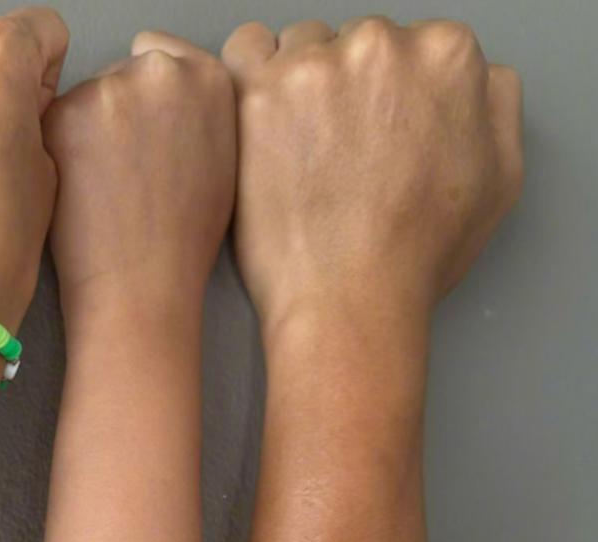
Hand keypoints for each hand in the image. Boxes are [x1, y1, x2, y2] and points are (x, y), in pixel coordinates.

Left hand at [43, 32, 236, 327]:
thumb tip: (171, 98)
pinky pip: (54, 119)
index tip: (145, 129)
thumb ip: (196, 112)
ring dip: (85, 128)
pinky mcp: (63, 115)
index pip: (164, 55)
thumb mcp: (220, 160)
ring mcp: (109, 89)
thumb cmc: (181, 242)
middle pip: (121, 72)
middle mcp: (161, 71)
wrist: (141, 286)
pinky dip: (57, 149)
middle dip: (117, 110)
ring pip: (85, 97)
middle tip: (123, 170)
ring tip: (102, 188)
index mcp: (208, 78)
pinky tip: (77, 190)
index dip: (149, 99)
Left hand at [221, 17, 522, 332]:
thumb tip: (477, 77)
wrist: (349, 298)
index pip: (410, 44)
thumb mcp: (500, 176)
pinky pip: (243, 51)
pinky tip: (258, 122)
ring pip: (299, 46)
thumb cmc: (416, 254)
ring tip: (294, 148)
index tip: (375, 130)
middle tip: (334, 150)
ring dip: (295, 83)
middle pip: (353, 42)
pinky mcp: (259, 93)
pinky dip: (247, 78)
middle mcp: (382, 46)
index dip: (390, 94)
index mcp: (447, 55)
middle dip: (344, 86)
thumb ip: (493, 105)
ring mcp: (316, 66)